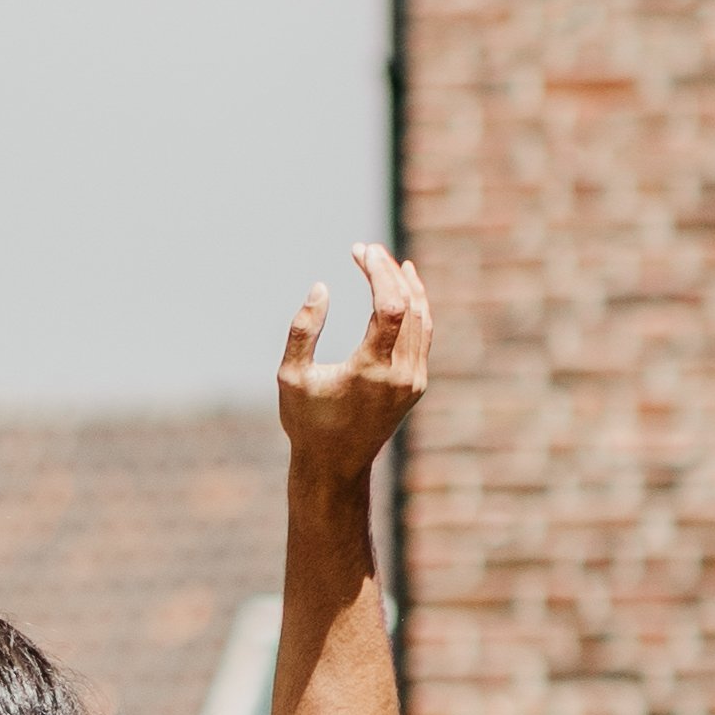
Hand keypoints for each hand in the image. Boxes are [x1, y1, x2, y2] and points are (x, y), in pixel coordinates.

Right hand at [281, 247, 430, 484]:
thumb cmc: (306, 421)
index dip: (379, 272)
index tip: (360, 251)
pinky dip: (416, 307)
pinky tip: (404, 286)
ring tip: (386, 259)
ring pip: (422, 319)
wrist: (335, 466)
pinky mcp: (417, 384)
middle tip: (366, 249)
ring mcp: (414, 381)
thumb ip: (302, 330)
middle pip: (408, 306)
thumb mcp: (291, 376)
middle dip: (388, 271)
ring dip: (405, 285)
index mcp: (371, 372)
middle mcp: (401, 376)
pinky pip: (423, 335)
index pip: (390, 307)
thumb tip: (322, 286)